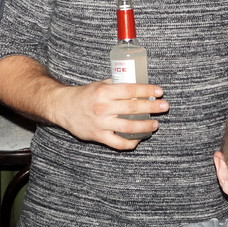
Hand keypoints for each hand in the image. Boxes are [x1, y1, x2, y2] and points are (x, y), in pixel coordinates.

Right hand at [53, 79, 167, 150]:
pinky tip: (139, 139)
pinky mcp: (98, 136)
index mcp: (104, 91)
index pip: (130, 90)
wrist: (63, 107)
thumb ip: (117, 84)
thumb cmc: (84, 95)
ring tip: (155, 124)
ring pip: (128, 127)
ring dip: (145, 126)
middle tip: (164, 106)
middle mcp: (103, 107)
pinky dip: (130, 143)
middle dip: (151, 107)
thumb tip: (138, 83)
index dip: (146, 90)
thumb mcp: (99, 84)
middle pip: (132, 108)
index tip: (159, 91)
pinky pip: (117, 143)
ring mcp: (101, 123)